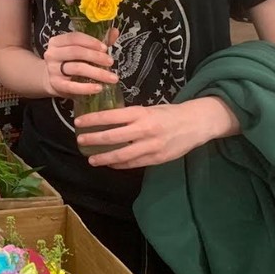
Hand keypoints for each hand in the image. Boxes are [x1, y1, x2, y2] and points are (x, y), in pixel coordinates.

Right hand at [41, 30, 117, 97]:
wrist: (53, 80)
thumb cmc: (70, 62)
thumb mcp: (79, 50)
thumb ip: (96, 42)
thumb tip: (114, 31)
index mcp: (57, 42)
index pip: (74, 37)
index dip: (91, 42)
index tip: (105, 48)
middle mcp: (52, 54)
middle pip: (76, 52)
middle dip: (96, 57)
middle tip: (110, 62)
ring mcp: (53, 70)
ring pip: (77, 68)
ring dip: (97, 73)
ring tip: (112, 77)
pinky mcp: (56, 85)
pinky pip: (73, 86)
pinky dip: (87, 88)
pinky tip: (99, 88)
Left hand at [75, 97, 234, 168]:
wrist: (196, 124)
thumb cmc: (169, 114)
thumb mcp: (149, 109)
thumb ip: (130, 116)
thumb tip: (106, 120)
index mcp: (141, 114)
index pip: (111, 116)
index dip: (93, 120)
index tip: (78, 122)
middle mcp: (145, 130)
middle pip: (113, 137)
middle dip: (94, 140)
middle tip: (80, 141)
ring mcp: (151, 146)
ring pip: (122, 155)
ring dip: (104, 158)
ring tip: (92, 159)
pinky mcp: (158, 159)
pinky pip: (134, 163)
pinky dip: (120, 164)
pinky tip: (111, 164)